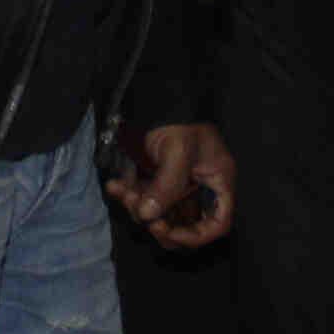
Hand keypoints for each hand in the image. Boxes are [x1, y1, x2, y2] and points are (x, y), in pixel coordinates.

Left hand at [110, 121, 235, 251]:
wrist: (157, 97)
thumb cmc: (180, 119)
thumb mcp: (178, 150)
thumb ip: (167, 185)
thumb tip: (147, 215)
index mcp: (218, 182)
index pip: (218, 223)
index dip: (197, 236)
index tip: (169, 231)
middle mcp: (200, 189)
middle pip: (186, 226)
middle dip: (161, 224)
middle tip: (142, 212)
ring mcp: (178, 188)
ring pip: (160, 215)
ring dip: (139, 208)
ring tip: (123, 191)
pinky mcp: (157, 183)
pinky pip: (144, 200)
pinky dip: (129, 196)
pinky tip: (115, 186)